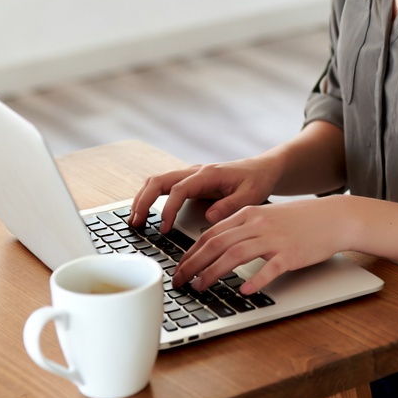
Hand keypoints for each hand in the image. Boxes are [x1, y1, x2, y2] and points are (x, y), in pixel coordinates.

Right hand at [129, 157, 281, 231]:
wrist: (262, 169)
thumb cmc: (257, 181)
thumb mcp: (250, 196)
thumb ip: (230, 206)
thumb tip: (208, 219)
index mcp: (208, 174)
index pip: (179, 189)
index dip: (168, 209)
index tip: (164, 228)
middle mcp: (195, 172)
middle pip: (159, 180)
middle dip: (143, 201)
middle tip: (135, 223)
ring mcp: (191, 176)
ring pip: (157, 181)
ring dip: (143, 198)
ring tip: (135, 220)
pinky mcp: (190, 183)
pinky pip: (164, 186)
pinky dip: (151, 197)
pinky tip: (146, 213)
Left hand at [172, 196, 350, 294]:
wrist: (333, 217)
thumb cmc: (300, 220)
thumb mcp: (266, 215)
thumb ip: (243, 227)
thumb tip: (216, 245)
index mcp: (249, 213)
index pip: (211, 233)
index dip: (191, 252)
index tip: (179, 267)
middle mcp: (258, 223)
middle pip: (217, 243)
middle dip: (193, 263)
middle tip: (179, 281)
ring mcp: (275, 238)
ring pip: (236, 254)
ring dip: (213, 272)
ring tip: (200, 287)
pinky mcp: (291, 253)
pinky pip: (269, 268)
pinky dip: (255, 279)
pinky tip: (244, 290)